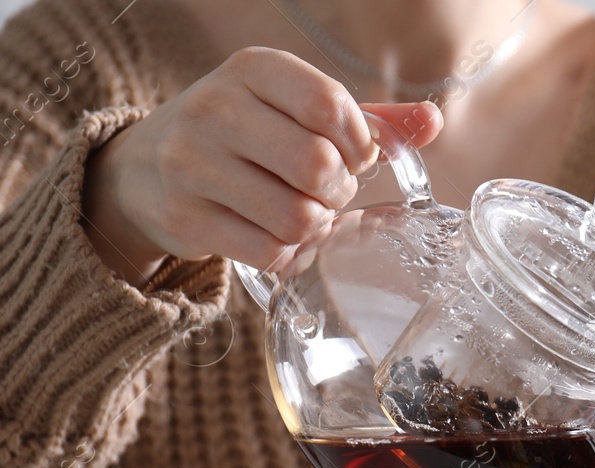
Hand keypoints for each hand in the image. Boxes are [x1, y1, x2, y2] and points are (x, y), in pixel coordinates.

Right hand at [82, 47, 443, 282]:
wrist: (146, 167)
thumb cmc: (246, 135)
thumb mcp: (297, 110)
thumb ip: (368, 119)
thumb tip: (432, 122)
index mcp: (252, 69)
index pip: (329, 104)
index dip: (358, 143)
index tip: (353, 155)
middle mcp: (215, 108)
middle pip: (316, 166)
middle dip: (338, 190)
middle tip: (326, 191)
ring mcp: (192, 164)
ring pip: (296, 217)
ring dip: (315, 226)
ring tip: (302, 213)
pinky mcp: (185, 217)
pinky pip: (268, 253)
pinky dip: (288, 255)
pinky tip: (279, 238)